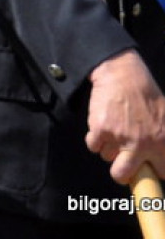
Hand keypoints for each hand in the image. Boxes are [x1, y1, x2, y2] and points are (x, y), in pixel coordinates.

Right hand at [87, 49, 164, 183]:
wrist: (122, 74)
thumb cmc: (145, 94)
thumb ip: (162, 141)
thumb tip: (159, 159)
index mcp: (164, 143)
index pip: (160, 173)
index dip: (150, 169)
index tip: (145, 165)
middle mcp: (143, 145)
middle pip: (123, 175)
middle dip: (120, 171)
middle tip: (121, 160)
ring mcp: (120, 138)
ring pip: (106, 157)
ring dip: (107, 147)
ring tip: (113, 130)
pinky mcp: (100, 129)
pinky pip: (93, 145)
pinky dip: (94, 137)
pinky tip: (102, 124)